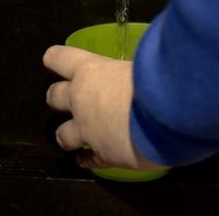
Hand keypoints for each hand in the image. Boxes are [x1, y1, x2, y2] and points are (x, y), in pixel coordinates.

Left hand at [43, 45, 165, 169]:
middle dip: (57, 99)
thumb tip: (134, 71)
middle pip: (54, 97)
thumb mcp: (137, 65)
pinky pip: (88, 159)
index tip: (53, 60)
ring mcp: (87, 130)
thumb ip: (126, 71)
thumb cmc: (155, 81)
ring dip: (66, 135)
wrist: (165, 115)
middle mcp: (81, 100)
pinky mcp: (102, 155)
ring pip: (62, 135)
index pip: (59, 58)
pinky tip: (88, 159)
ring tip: (73, 138)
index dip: (55, 59)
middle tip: (68, 101)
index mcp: (89, 71)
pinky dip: (87, 159)